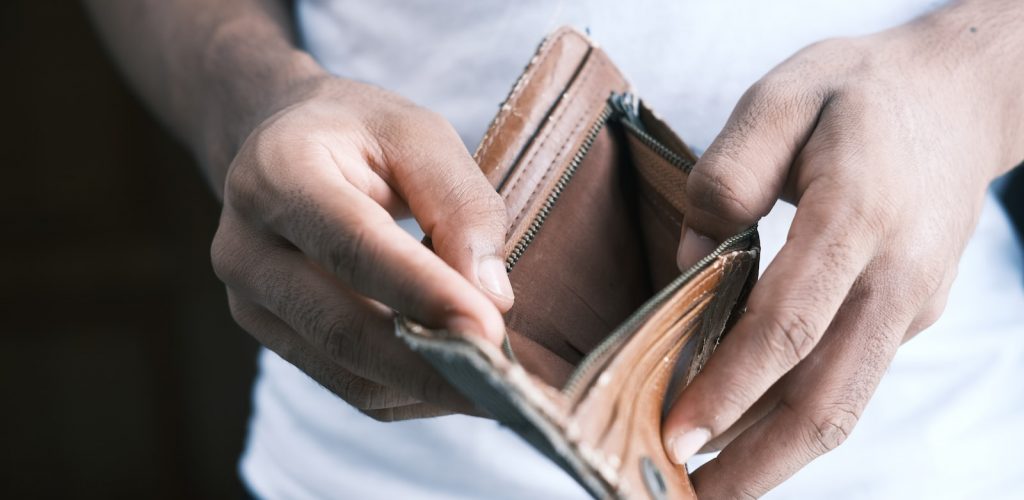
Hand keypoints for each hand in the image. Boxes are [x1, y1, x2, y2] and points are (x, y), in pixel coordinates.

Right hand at [211, 75, 513, 420]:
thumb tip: (492, 298)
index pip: (354, 246)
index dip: (424, 294)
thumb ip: (461, 205)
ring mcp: (249, 302)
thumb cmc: (360, 134)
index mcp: (278, 173)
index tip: (490, 330)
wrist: (281, 145)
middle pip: (342, 328)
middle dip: (431, 365)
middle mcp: (247, 246)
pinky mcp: (271, 337)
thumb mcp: (420, 135)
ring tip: (494, 384)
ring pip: (347, 373)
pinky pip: (348, 387)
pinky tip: (455, 377)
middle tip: (505, 383)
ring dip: (427, 387)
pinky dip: (410, 392)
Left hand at [663, 2, 1023, 496]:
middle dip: (756, 463)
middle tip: (687, 499)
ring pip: (843, 403)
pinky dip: (794, 414)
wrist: (958, 98)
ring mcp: (909, 303)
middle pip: (827, 397)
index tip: (675, 435)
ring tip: (709, 484)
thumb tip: (691, 261)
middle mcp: (894, 276)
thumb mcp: (782, 97)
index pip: (790, 325)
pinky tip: (744, 426)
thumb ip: (728, 174)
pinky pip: (847, 378)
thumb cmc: (858, 94)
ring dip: (775, 455)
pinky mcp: (908, 316)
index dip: (731, 388)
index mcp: (858, 216)